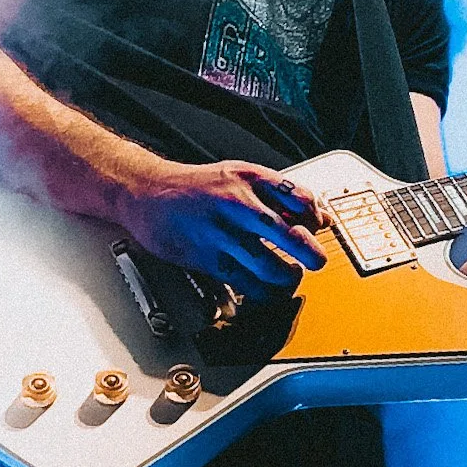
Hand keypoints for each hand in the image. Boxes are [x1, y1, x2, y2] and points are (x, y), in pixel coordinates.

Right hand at [117, 159, 326, 298]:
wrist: (148, 193)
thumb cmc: (199, 187)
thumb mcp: (239, 176)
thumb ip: (277, 194)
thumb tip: (317, 217)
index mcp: (249, 178)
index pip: (298, 197)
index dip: (314, 217)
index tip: (318, 227)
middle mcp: (236, 202)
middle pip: (286, 232)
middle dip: (309, 252)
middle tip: (317, 261)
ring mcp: (220, 231)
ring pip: (267, 264)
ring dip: (286, 276)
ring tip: (290, 275)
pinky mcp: (206, 257)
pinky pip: (244, 282)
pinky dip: (261, 290)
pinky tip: (264, 287)